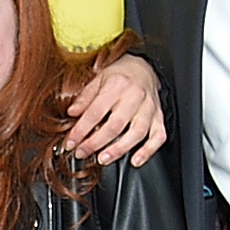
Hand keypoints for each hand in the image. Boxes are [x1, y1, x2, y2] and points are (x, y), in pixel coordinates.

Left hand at [61, 53, 169, 167]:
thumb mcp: (98, 79)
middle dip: (96, 143)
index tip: (71, 142)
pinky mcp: (159, 117)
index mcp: (117, 85)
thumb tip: (72, 113)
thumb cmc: (120, 75)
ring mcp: (149, 108)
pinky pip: (158, 136)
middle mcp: (135, 96)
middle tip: (82, 153)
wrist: (143, 68)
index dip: (81, 130)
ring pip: (137, 133)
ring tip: (104, 159)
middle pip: (115, 125)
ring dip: (119, 149)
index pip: (96, 112)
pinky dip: (148, 151)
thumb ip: (85, 97)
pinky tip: (135, 160)